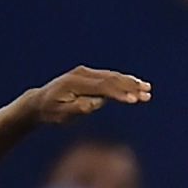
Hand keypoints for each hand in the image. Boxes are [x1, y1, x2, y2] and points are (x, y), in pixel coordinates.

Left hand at [24, 66, 152, 123]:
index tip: (134, 100)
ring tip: (147, 89)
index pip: (102, 87)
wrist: (40, 101)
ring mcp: (86, 72)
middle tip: (147, 94)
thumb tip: (98, 103)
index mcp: (75, 83)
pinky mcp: (89, 75)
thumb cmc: (51, 112)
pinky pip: (109, 77)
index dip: (120, 93)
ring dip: (131, 82)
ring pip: (112, 76)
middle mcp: (82, 74)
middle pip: (111, 79)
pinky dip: (124, 80)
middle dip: (130, 87)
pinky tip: (137, 83)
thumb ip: (80, 108)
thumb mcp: (62, 114)